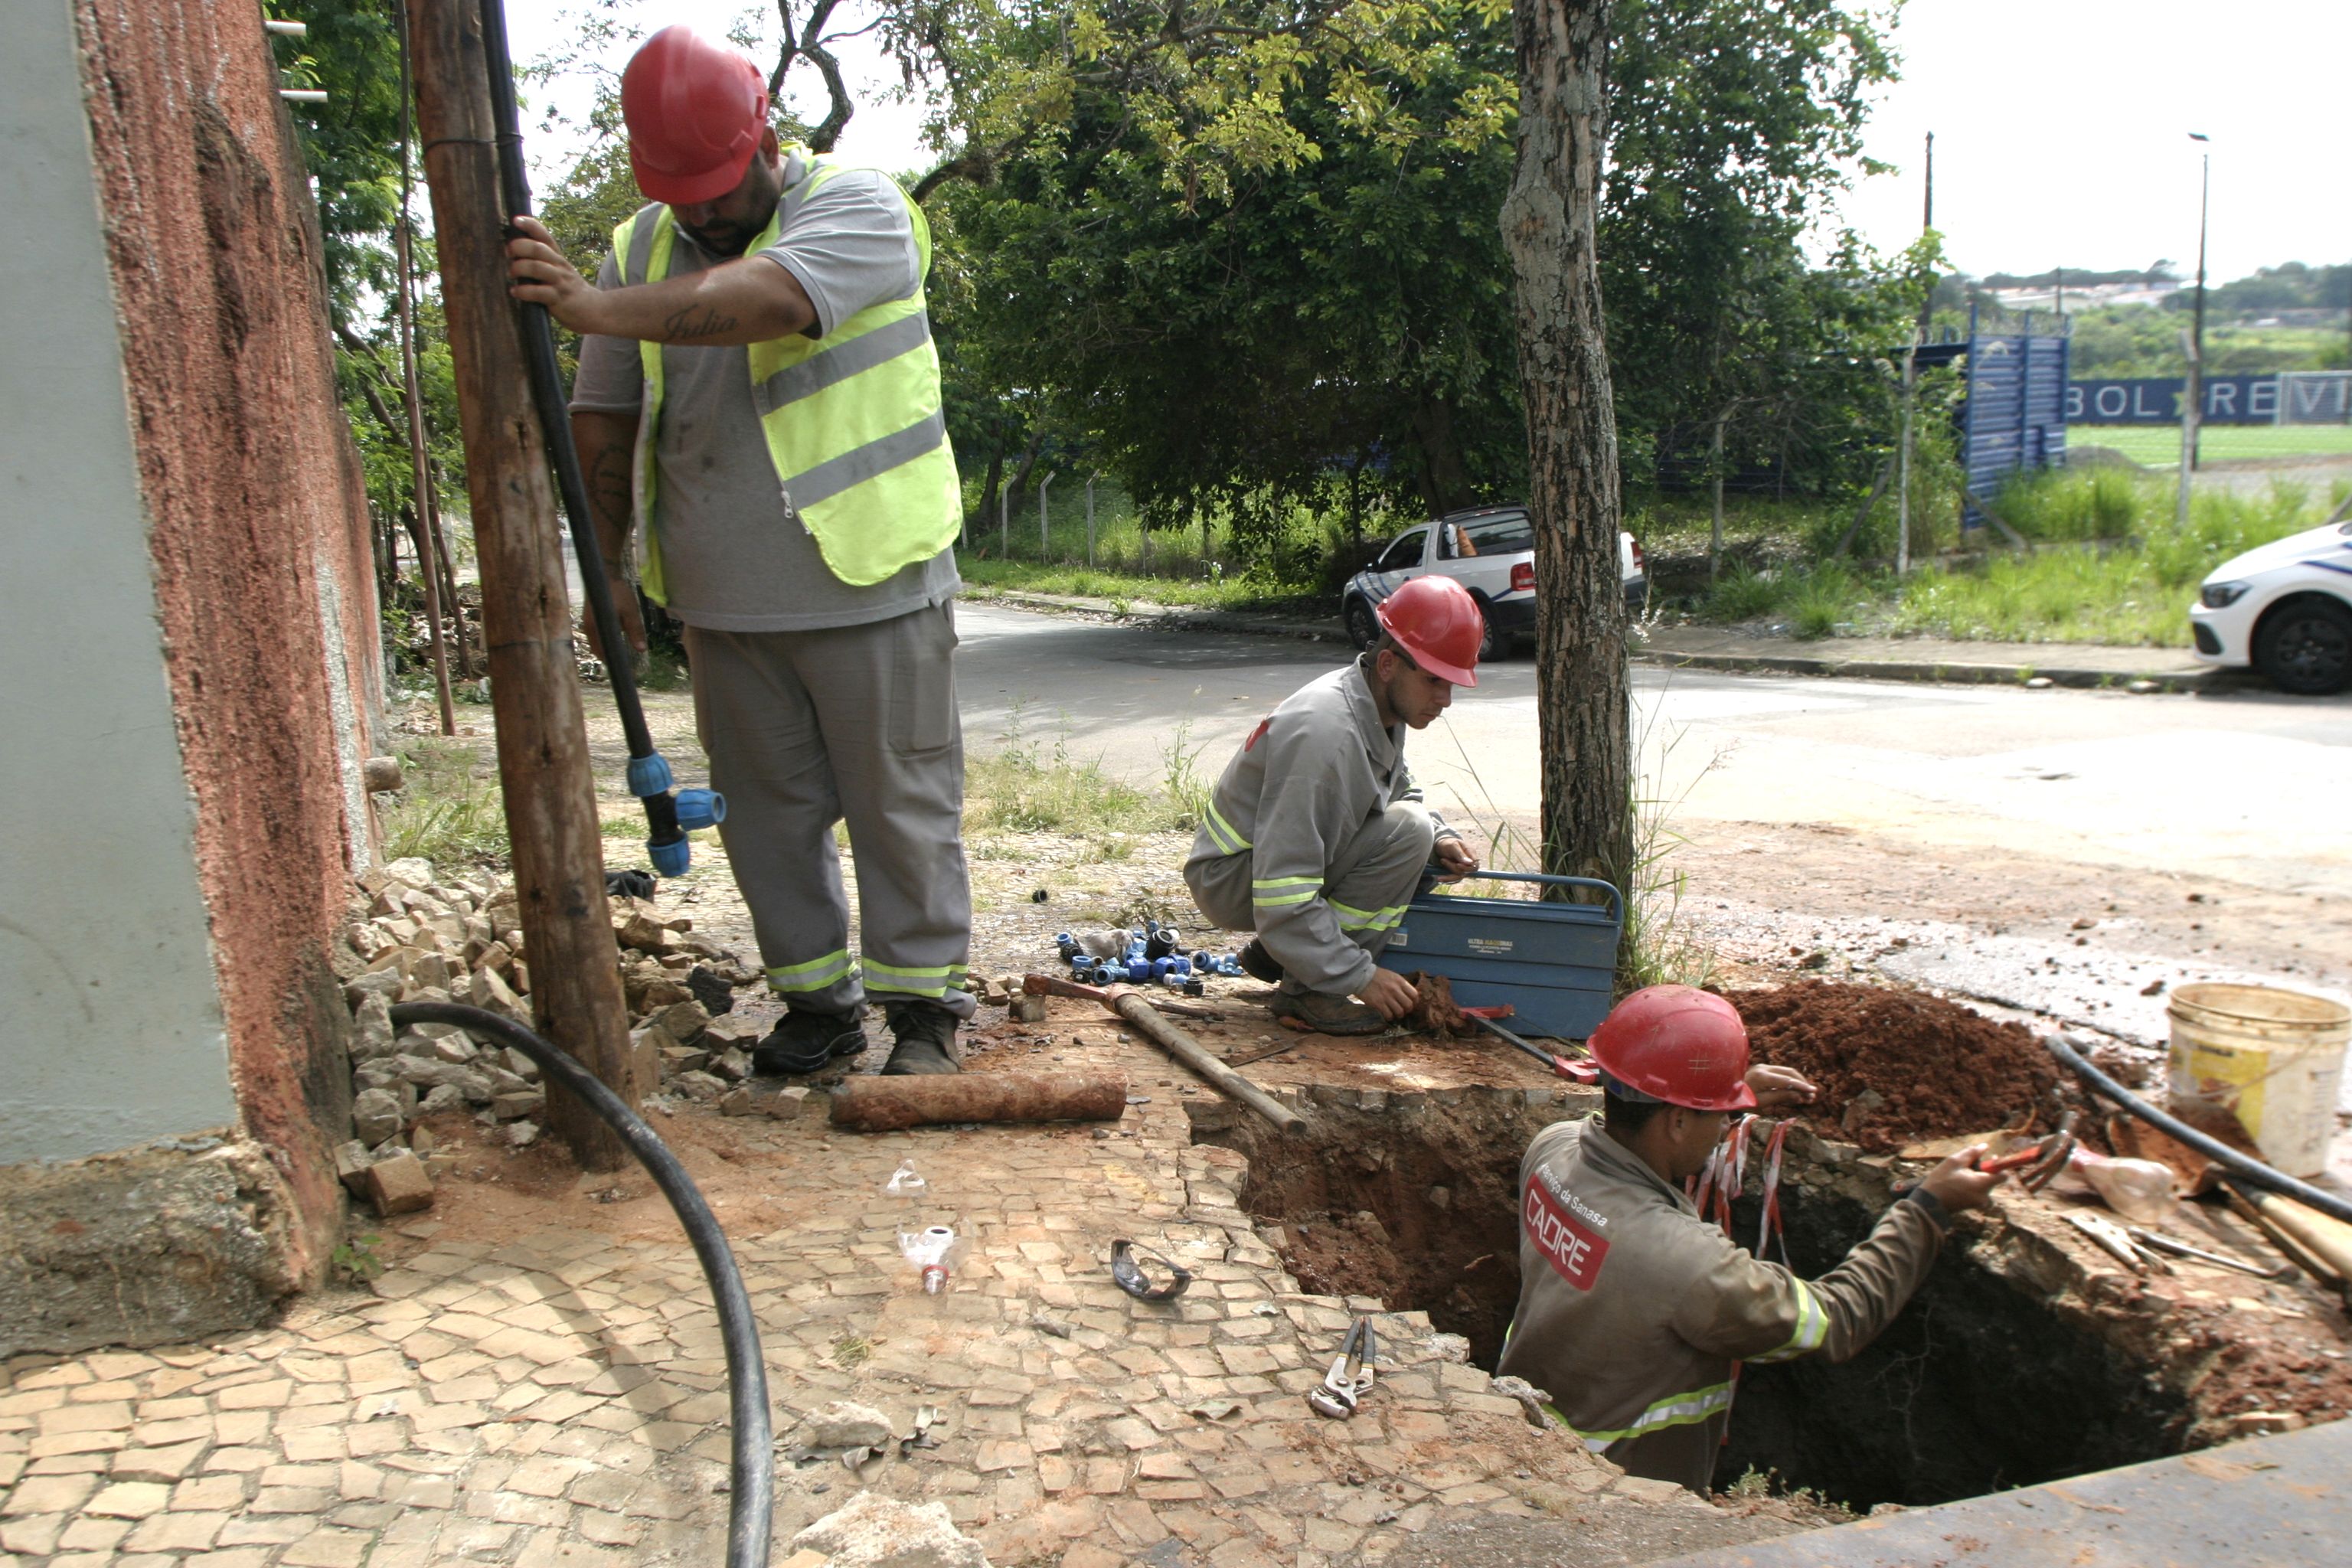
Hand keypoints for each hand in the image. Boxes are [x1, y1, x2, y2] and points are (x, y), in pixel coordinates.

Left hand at [506, 216, 603, 332]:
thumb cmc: (569, 289)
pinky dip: (523, 291)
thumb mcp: (560, 270)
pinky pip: (538, 293)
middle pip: (538, 249)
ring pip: (537, 268)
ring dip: (519, 268)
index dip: (531, 226)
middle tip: (508, 253)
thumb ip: (542, 261)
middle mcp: (559, 266)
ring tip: (511, 274)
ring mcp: (560, 282)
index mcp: (557, 257)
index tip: (516, 220)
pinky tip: (515, 292)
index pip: (545, 236)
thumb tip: (514, 251)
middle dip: (519, 247)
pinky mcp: (559, 299)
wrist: (594, 310)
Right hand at [582, 570, 647, 660]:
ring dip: (606, 648)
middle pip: (596, 648)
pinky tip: (615, 640)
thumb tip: (641, 650)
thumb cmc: (617, 592)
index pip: (601, 652)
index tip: (621, 668)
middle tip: (622, 664)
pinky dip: (604, 640)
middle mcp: (588, 627)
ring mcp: (587, 622)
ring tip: (619, 655)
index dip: (611, 661)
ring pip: (596, 641)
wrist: (605, 573)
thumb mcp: (630, 612)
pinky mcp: (590, 617)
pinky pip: (596, 634)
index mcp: (595, 628)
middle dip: (608, 657)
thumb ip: (635, 630)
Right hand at [1357, 968, 1418, 1020]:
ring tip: (1395, 1013)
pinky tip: (1387, 1014)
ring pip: (1400, 1012)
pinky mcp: (1378, 1003)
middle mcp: (1395, 989)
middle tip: (1403, 1010)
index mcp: (1400, 981)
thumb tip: (1408, 995)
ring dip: (1399, 1015)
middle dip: (1407, 1010)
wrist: (1360, 976)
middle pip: (1409, 1005)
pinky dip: (1389, 1017)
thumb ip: (1400, 985)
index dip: (1415, 1002)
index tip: (1412, 1004)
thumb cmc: (1376, 976)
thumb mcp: (1392, 976)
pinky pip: (1389, 1015)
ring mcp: (1387, 997)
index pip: (1414, 994)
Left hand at [1431, 836, 1479, 882]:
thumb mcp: (1453, 846)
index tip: (1457, 864)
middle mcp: (1468, 862)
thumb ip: (1461, 854)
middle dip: (1454, 868)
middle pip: (1467, 872)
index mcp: (1471, 853)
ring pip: (1459, 876)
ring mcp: (1463, 868)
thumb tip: (1470, 863)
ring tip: (1441, 862)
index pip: (1475, 865)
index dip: (1468, 868)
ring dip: (1448, 873)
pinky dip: (1446, 879)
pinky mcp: (1456, 873)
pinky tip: (1439, 878)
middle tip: (1443, 860)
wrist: (1440, 846)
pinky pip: (1453, 879)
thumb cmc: (1448, 843)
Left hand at [1745, 1063, 1817, 1111]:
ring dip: (1797, 1081)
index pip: (1788, 1080)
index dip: (1802, 1086)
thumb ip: (1781, 1097)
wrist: (1725, 1095)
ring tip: (1805, 1093)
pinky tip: (1795, 1089)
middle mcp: (1764, 1068)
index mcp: (1763, 1076)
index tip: (1813, 1092)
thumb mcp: (1762, 1102)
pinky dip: (1789, 1080)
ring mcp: (1762, 1067)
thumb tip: (1800, 1096)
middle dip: (1802, 1083)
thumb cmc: (1742, 1102)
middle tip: (1811, 1095)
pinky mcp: (1762, 1070)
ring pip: (1786, 1071)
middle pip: (1789, 1072)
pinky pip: (1780, 1073)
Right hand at [1919, 1144, 2007, 1214]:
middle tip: (1965, 1167)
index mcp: (1982, 1184)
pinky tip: (1956, 1184)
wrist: (1929, 1204)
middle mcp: (1985, 1195)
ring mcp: (1979, 1202)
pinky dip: (1971, 1186)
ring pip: (1984, 1185)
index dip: (1998, 1165)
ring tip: (1957, 1176)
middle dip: (1982, 1171)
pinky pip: (1978, 1192)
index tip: (1990, 1158)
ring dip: (1975, 1178)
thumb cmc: (1940, 1181)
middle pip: (1992, 1179)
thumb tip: (1984, 1146)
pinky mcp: (1973, 1205)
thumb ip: (1971, 1153)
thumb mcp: (1954, 1162)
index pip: (2003, 1176)